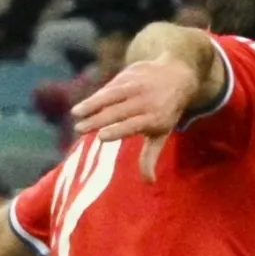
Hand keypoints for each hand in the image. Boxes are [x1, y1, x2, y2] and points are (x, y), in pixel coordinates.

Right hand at [71, 55, 200, 145]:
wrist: (178, 73)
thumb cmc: (166, 111)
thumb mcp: (162, 133)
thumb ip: (150, 156)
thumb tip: (150, 182)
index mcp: (156, 117)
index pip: (134, 124)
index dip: (118, 130)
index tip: (100, 137)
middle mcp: (147, 100)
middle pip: (119, 111)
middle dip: (98, 120)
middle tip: (79, 129)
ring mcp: (138, 84)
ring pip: (112, 94)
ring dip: (92, 103)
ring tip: (75, 113)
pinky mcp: (131, 72)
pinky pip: (112, 85)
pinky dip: (98, 95)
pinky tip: (85, 105)